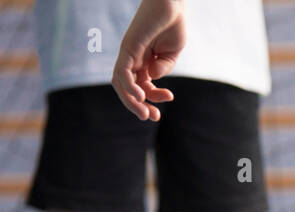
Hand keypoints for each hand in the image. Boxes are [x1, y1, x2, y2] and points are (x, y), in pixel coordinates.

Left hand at [112, 0, 185, 120]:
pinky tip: (141, 96)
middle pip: (129, 89)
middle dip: (139, 106)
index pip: (143, 86)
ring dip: (131, 102)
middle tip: (154, 117)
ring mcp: (128, 53)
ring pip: (121, 84)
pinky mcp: (128, 47)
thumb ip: (163, 67)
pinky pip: (122, 72)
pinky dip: (129, 87)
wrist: (172, 3)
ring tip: (145, 113)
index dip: (154, 97)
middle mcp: (132, 59)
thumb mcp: (171, 54)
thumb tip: (153, 77)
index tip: (170, 97)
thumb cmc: (173, 25)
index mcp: (144, 62)